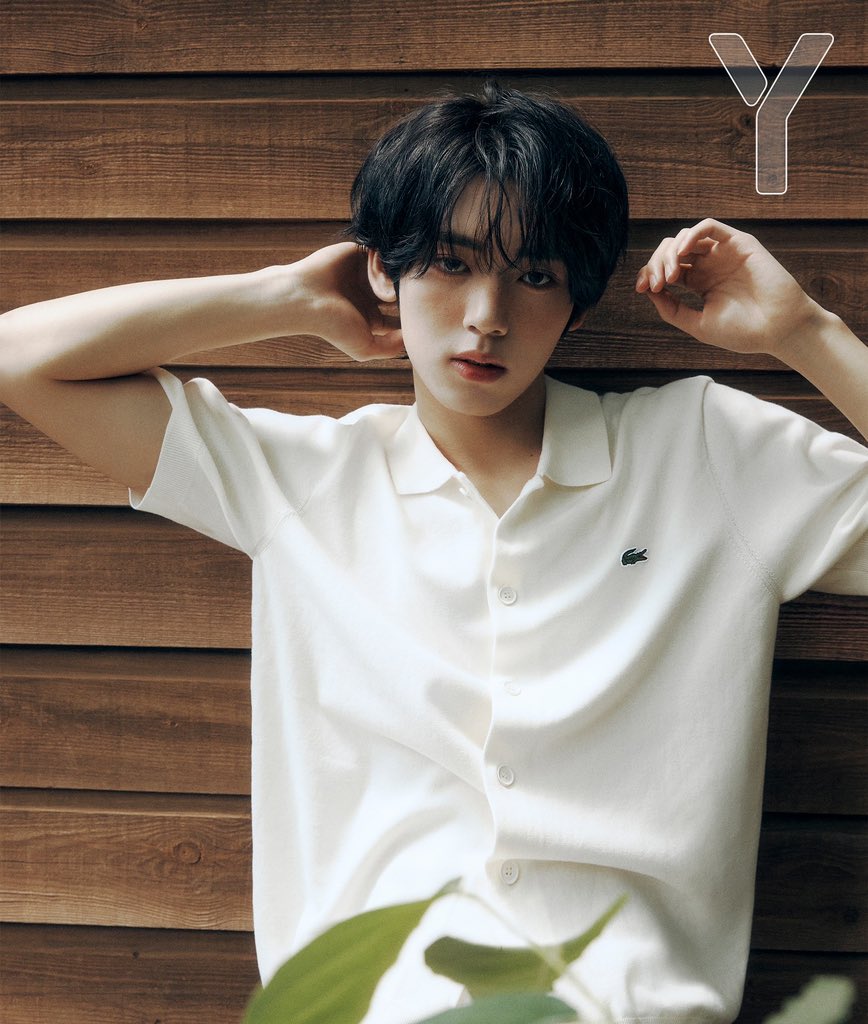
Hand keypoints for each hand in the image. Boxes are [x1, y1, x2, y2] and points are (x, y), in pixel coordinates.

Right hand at [289, 242, 403, 359]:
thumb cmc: (332, 325)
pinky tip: (377, 272)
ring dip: (396, 279)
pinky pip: (383, 253)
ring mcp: (366, 274)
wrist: (306, 298)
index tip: (418, 317)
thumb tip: (414, 339)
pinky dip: (385, 261)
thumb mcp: (365, 348)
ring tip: (386, 289)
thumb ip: (392, 348)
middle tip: (410, 298)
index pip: (401, 315)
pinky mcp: (360, 254)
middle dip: (408, 294)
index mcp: (372, 317)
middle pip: (401, 292)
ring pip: (395, 272)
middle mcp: (370, 295)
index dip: (412, 315)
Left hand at [635, 219, 822, 356]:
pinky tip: (682, 253)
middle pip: (671, 251)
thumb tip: (648, 293)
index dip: (649, 275)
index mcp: (700, 283)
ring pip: (685, 237)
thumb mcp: (698, 324)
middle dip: (656, 264)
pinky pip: (709, 227)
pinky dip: (691, 235)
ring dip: (670, 253)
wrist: (778, 329)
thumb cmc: (743, 332)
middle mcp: (710, 265)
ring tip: (670, 276)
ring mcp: (723, 253)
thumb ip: (672, 309)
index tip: (640, 289)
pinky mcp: (739, 243)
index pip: (666, 269)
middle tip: (654, 284)